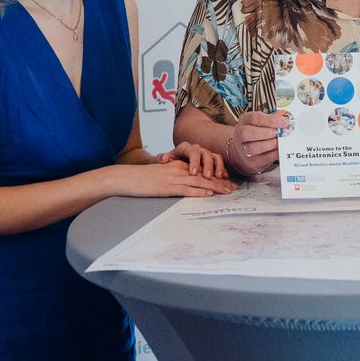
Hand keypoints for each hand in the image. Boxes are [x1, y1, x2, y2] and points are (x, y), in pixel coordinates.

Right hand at [113, 160, 236, 196]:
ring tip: (228, 192)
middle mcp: (178, 170)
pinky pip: (186, 189)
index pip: (202, 171)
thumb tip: (186, 185)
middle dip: (221, 182)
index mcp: (178, 166)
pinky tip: (209, 194)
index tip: (228, 182)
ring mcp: (173, 178)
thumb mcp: (161, 174)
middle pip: (204, 176)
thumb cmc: (141, 178)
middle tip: (234, 188)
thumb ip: (174, 176)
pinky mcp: (166, 187)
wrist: (125, 177)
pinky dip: (199, 192)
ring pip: (199, 182)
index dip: (216, 177)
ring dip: (216, 187)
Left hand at [156, 142, 227, 179]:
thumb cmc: (171, 161)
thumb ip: (162, 158)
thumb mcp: (165, 159)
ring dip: (218, 167)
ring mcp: (206, 154)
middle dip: (207, 166)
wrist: (178, 157)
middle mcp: (197, 149)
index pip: (192, 152)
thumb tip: (163, 158)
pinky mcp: (212, 159)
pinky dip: (223, 169)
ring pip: (215, 157)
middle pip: (205, 154)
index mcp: (185, 148)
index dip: (194, 162)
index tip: (193, 173)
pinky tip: (225, 177)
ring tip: (218, 177)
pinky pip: (220, 162)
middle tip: (207, 177)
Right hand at [226, 111, 285, 176]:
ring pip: (253, 148)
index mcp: (244, 121)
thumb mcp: (261, 123)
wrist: (244, 152)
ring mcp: (243, 150)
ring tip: (280, 141)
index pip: (254, 118)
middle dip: (267, 132)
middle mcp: (240, 135)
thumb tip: (285, 122)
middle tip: (279, 133)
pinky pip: (263, 159)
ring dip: (270, 144)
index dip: (270, 120)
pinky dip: (274, 154)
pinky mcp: (251, 162)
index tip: (284, 122)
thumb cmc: (256, 134)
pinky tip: (280, 150)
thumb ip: (272, 122)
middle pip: (247, 133)